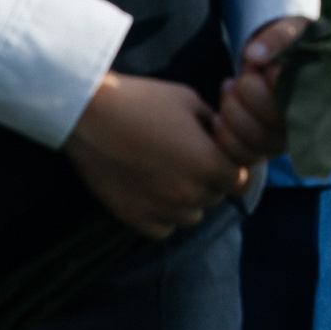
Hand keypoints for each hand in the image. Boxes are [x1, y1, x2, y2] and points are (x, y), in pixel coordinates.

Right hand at [65, 73, 249, 238]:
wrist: (89, 115)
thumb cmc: (142, 101)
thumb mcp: (189, 101)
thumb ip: (215, 123)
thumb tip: (226, 134)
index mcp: (209, 164)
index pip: (242, 182)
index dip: (234, 167)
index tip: (221, 156)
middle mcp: (189, 194)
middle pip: (216, 197)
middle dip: (210, 180)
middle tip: (190, 159)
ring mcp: (161, 210)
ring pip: (192, 216)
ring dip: (188, 200)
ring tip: (169, 175)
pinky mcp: (133, 218)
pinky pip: (163, 228)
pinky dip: (162, 215)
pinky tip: (152, 191)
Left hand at [214, 16, 306, 166]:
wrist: (287, 58)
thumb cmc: (293, 43)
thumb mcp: (291, 28)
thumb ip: (277, 36)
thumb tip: (254, 56)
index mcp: (321, 93)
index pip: (295, 98)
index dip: (270, 82)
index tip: (260, 64)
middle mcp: (310, 123)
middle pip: (273, 122)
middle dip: (248, 92)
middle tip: (242, 74)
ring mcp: (288, 140)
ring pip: (257, 142)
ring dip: (233, 112)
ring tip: (228, 86)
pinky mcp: (267, 150)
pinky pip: (244, 157)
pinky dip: (225, 138)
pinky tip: (217, 117)